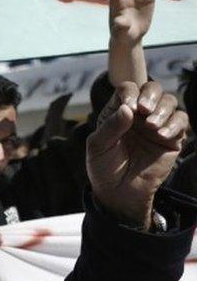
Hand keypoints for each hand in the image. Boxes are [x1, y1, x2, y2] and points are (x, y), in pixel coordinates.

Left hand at [87, 81, 187, 227]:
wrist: (120, 192)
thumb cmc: (104, 167)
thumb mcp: (98, 146)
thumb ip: (110, 127)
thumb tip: (128, 108)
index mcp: (118, 111)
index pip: (127, 89)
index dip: (130, 93)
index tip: (129, 107)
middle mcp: (138, 114)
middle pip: (152, 88)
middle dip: (150, 94)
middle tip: (144, 110)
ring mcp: (156, 124)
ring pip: (169, 101)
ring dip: (163, 110)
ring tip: (152, 127)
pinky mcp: (172, 138)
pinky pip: (181, 121)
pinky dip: (175, 124)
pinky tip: (162, 136)